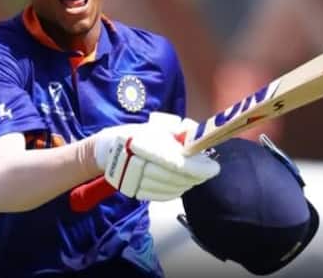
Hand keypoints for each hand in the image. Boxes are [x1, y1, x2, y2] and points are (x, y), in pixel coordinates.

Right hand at [95, 113, 219, 200]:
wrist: (109, 150)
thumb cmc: (139, 135)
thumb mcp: (158, 127)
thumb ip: (180, 131)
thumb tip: (199, 136)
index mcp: (142, 144)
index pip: (175, 162)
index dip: (196, 167)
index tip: (213, 167)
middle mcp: (136, 164)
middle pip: (175, 177)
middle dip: (196, 175)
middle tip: (208, 170)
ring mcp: (134, 181)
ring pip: (170, 188)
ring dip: (188, 182)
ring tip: (195, 174)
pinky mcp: (134, 192)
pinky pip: (162, 195)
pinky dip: (176, 190)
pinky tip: (183, 183)